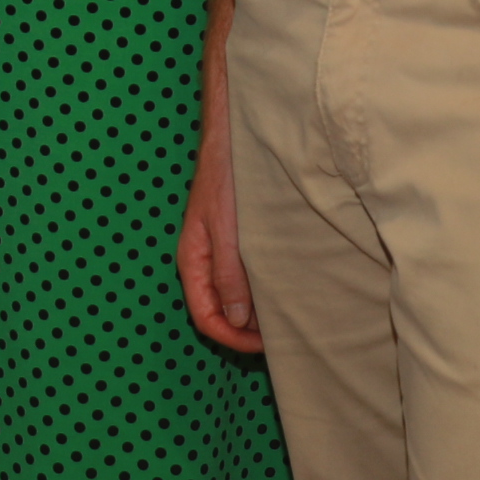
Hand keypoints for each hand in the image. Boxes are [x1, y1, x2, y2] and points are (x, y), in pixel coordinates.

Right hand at [177, 125, 262, 353]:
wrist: (237, 133)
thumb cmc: (227, 175)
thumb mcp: (227, 228)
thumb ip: (228, 274)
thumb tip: (236, 319)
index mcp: (193, 259)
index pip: (205, 317)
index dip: (231, 339)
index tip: (263, 346)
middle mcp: (204, 258)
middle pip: (218, 310)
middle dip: (246, 330)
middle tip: (281, 335)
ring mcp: (220, 247)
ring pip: (233, 294)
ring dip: (256, 309)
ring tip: (287, 313)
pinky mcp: (237, 236)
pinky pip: (245, 274)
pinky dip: (261, 287)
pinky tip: (283, 284)